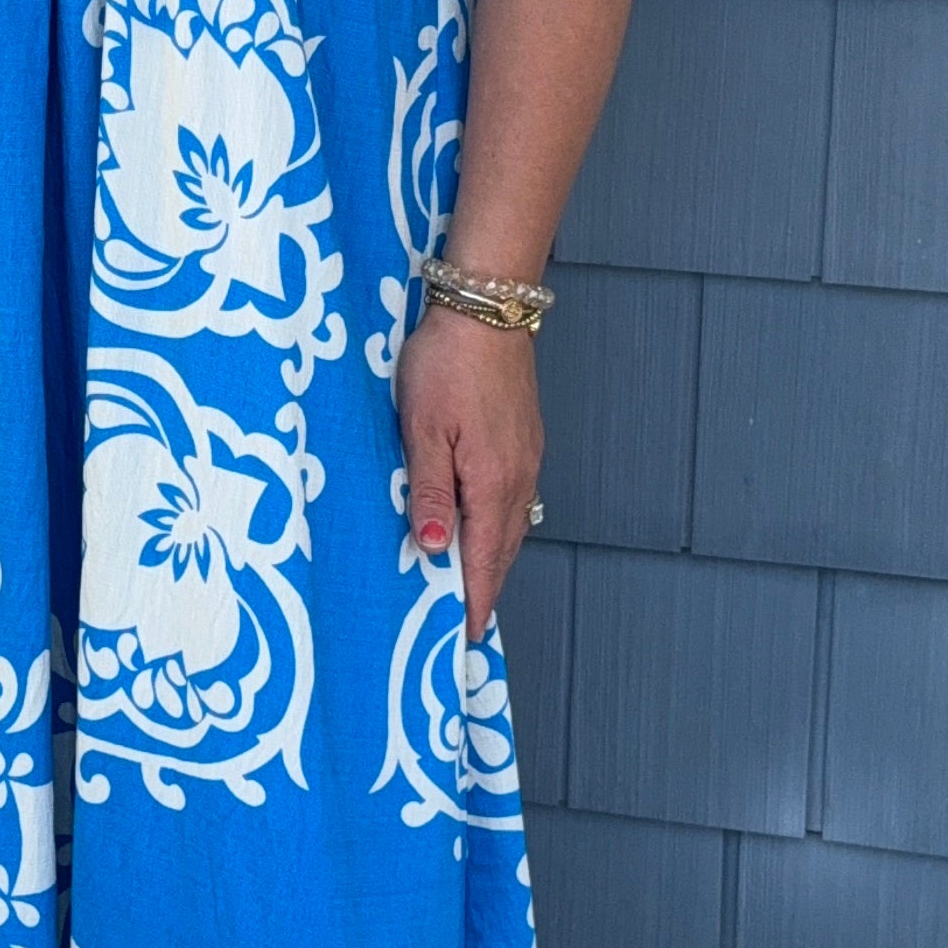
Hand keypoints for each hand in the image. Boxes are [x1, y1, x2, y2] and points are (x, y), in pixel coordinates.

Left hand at [395, 308, 543, 641]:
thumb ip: (429, 492)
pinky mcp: (523, 441)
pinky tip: (478, 526)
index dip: (474, 602)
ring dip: (491, 559)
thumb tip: (433, 549)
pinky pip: (512, 500)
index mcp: (492, 483)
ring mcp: (526, 459)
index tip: (466, 638)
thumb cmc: (447, 363)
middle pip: (503, 551)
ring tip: (468, 585)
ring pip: (510, 526)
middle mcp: (518, 479)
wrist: (486, 309)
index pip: (485, 562)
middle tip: (463, 625)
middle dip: (484, 590)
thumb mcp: (422, 430)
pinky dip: (496, 526)